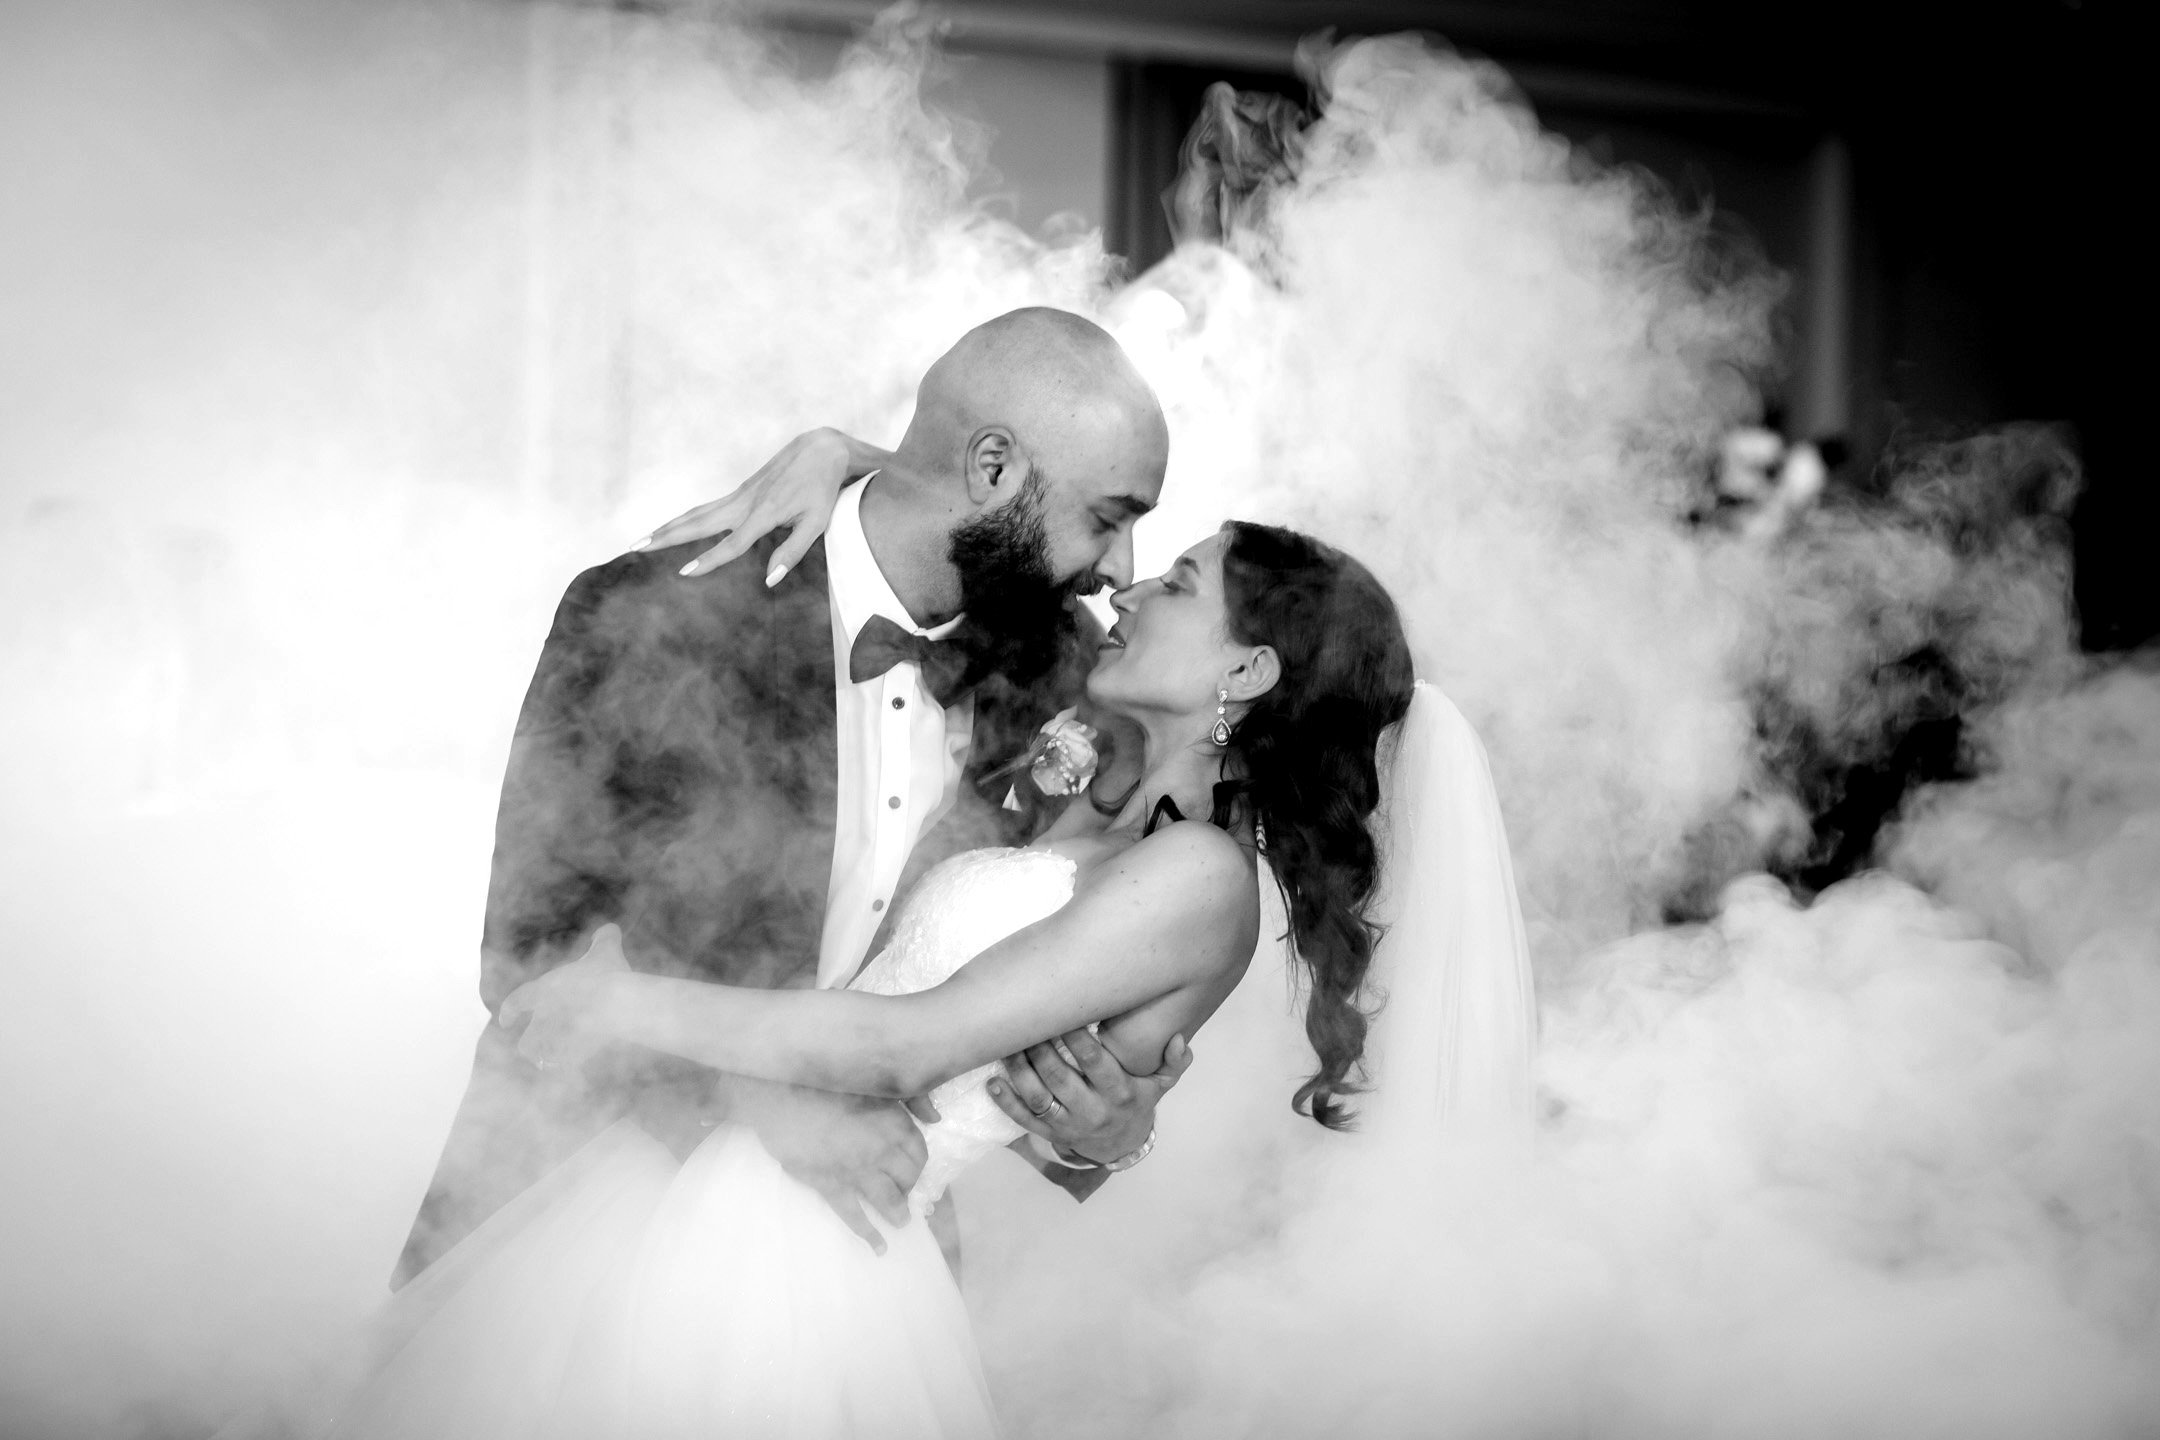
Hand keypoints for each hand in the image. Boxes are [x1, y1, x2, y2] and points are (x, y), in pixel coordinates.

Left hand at [497, 923, 630, 1069]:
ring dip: (545, 1057)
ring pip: (540, 1057)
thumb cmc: (606, 974)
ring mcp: (557, 1040)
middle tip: (536, 1045)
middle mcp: (544, 1019)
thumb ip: (605, 938)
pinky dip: (568, 1065)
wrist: (615, 1004)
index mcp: (543, 991)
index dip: (509, 1012)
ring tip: (555, 1058)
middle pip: (526, 1041)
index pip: (517, 1003)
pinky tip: (577, 1063)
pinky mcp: (574, 1056)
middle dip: (531, 1044)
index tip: (504, 1021)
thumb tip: (610, 928)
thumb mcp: (606, 950)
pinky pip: (565, 1066)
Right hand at [636, 428, 883, 582]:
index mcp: (764, 513)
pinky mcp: (740, 492)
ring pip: (696, 514)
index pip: (731, 544)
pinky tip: (673, 529)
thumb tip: (768, 580)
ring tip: (641, 540)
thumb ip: (792, 553)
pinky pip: (706, 509)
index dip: (709, 560)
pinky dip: (684, 520)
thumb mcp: (817, 523)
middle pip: (697, 522)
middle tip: (635, 548)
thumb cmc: (822, 489)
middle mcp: (745, 503)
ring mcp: (739, 496)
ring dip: (667, 527)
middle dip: (665, 536)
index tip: (684, 572)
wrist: (821, 449)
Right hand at [734, 1083, 932, 1255]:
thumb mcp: (874, 1082)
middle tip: (903, 1195)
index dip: (918, 1165)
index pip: (919, 1153)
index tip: (912, 1170)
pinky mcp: (830, 1185)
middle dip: (908, 1190)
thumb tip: (936, 1117)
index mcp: (893, 1123)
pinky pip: (855, 1215)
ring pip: (887, 1200)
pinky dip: (868, 1233)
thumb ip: (910, 1098)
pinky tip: (878, 1246)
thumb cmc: (826, 1082)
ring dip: (897, 1214)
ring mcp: (856, 1170)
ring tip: (900, 1222)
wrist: (781, 1094)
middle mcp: (881, 1150)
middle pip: (907, 1179)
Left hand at [988, 1030, 1192, 1164]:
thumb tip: (1179, 1040)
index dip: (1077, 1036)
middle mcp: (1094, 1110)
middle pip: (1061, 1077)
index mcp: (1121, 1093)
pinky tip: (992, 1083)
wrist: (1120, 1147)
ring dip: (1019, 1071)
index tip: (1062, 1010)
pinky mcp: (1051, 1134)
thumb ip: (1173, 1062)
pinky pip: (1025, 1120)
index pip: (1096, 1062)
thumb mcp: (1161, 1084)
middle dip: (1041, 1048)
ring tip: (1005, 1045)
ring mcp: (1070, 1125)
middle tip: (1025, 1020)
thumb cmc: (1137, 1102)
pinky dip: (1006, 1103)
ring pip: (1039, 1098)